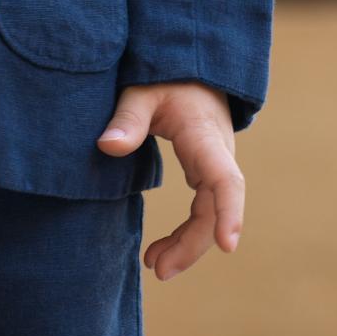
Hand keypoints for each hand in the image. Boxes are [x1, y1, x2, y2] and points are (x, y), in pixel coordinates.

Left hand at [98, 81, 245, 280]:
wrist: (190, 65)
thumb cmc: (165, 76)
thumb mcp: (141, 91)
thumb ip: (127, 119)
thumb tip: (108, 147)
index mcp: (204, 136)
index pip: (224, 179)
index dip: (229, 212)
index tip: (227, 245)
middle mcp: (217, 154)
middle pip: (216, 206)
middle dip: (193, 243)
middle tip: (159, 270)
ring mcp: (214, 164)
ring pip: (210, 213)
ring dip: (188, 244)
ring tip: (154, 265)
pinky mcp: (204, 171)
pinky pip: (203, 209)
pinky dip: (185, 233)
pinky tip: (161, 251)